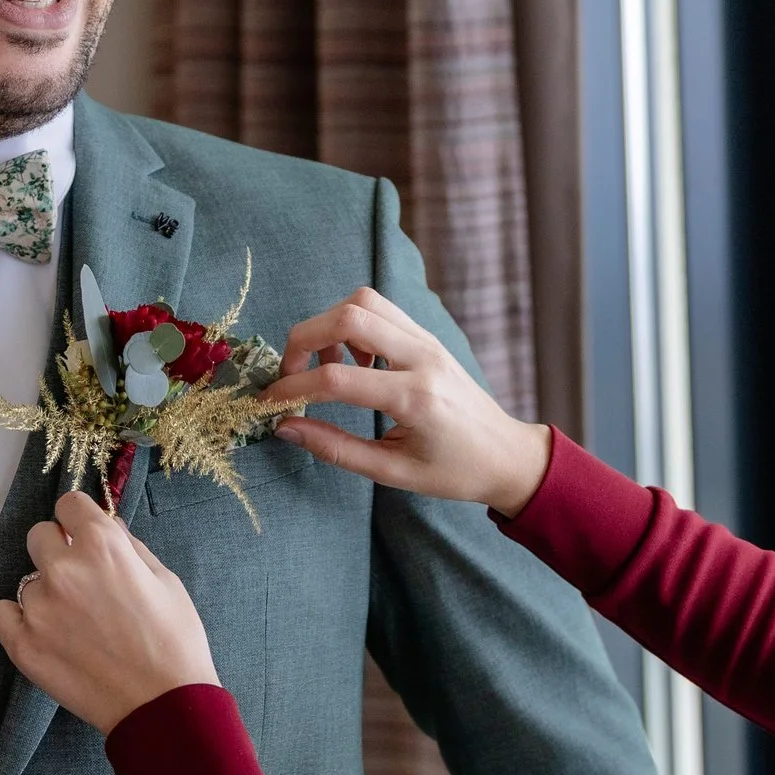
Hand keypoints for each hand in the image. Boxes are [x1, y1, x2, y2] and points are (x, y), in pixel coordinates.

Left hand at [0, 491, 219, 733]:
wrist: (163, 705)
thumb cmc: (175, 641)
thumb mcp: (166, 580)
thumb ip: (131, 547)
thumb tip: (108, 527)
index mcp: (102, 546)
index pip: (69, 504)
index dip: (79, 518)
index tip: (83, 533)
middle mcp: (64, 570)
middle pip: (39, 535)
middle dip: (57, 549)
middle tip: (81, 579)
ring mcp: (38, 608)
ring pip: (28, 581)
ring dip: (47, 592)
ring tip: (75, 622)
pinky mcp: (22, 644)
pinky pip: (1, 613)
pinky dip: (17, 618)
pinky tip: (42, 630)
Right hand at [261, 287, 553, 516]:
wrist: (506, 455)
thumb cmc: (452, 473)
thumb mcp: (392, 472)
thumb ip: (335, 448)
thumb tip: (284, 427)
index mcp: (415, 398)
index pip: (337, 378)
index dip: (293, 388)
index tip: (268, 403)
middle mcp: (423, 358)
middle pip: (349, 316)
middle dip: (303, 339)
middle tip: (291, 374)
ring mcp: (428, 341)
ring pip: (365, 302)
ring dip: (329, 326)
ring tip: (325, 367)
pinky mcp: (428, 337)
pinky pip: (381, 310)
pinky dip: (353, 325)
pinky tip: (354, 363)